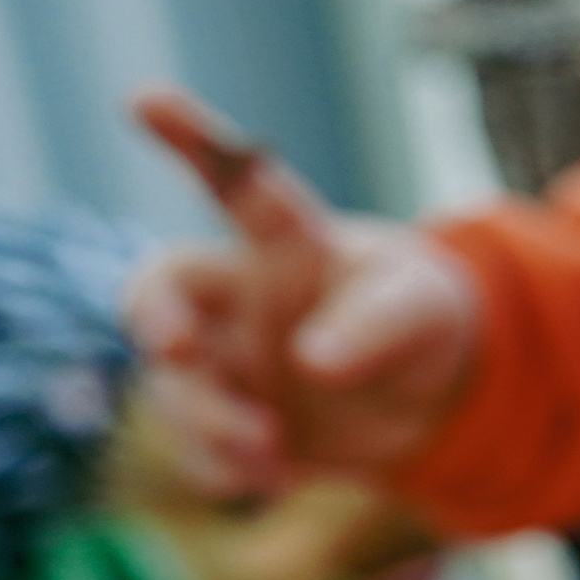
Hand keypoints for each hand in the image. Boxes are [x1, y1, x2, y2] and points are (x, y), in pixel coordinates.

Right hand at [121, 88, 480, 499]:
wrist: (433, 400)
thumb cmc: (425, 323)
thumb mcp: (424, 312)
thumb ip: (376, 326)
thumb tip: (313, 364)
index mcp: (286, 244)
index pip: (236, 184)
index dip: (193, 139)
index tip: (146, 98)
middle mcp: (239, 298)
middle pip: (159, 295)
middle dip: (153, 318)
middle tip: (177, 348)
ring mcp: (228, 364)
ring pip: (174, 385)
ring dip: (207, 420)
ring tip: (269, 449)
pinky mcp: (233, 425)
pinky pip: (201, 448)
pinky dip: (224, 468)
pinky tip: (272, 481)